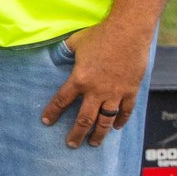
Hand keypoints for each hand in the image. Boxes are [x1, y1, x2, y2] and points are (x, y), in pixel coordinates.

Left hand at [40, 20, 151, 147]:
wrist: (128, 31)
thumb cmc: (100, 34)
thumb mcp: (76, 42)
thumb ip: (65, 51)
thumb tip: (55, 53)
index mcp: (79, 79)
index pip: (61, 100)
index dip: (52, 112)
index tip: (46, 122)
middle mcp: (96, 90)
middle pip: (84, 119)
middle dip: (76, 134)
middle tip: (71, 144)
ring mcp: (115, 92)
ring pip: (105, 120)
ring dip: (99, 134)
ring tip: (93, 143)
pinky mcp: (130, 90)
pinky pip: (125, 111)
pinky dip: (121, 121)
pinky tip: (116, 127)